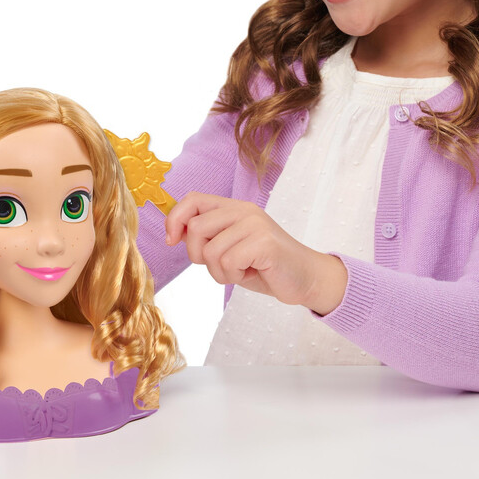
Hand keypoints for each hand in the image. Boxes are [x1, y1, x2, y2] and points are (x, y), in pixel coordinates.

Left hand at [165, 193, 347, 314]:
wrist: (306, 278)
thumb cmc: (265, 266)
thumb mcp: (230, 248)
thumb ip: (207, 237)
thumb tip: (174, 232)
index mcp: (234, 208)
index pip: (192, 199)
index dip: (175, 218)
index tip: (172, 240)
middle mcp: (244, 210)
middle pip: (195, 228)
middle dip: (198, 256)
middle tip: (222, 265)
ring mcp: (255, 224)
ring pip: (210, 251)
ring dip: (221, 272)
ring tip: (242, 270)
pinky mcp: (264, 242)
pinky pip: (228, 261)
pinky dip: (235, 276)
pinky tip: (252, 273)